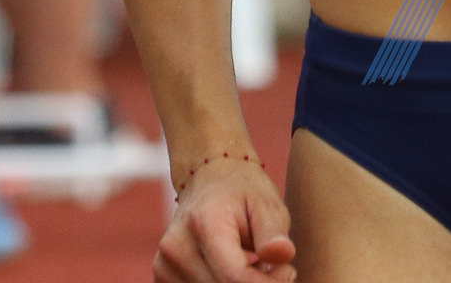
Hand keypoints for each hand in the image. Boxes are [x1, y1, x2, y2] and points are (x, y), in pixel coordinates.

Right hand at [155, 159, 295, 281]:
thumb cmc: (243, 192)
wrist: (208, 178)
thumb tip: (283, 255)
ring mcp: (164, 264)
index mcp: (204, 224)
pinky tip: (234, 270)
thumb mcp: (266, 203)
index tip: (289, 271)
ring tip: (253, 265)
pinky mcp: (161, 276)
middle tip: (276, 269)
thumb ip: (274, 232)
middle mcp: (176, 247)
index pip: (235, 278)